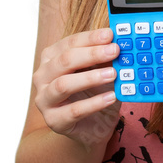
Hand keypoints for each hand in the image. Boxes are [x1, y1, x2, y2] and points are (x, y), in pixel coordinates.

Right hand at [33, 27, 120, 147]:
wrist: (91, 127)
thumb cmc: (94, 93)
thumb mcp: (101, 71)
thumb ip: (105, 58)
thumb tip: (120, 43)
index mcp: (52, 58)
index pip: (69, 43)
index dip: (90, 38)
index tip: (110, 35)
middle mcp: (43, 76)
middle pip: (64, 60)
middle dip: (91, 54)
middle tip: (114, 51)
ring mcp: (45, 99)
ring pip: (63, 85)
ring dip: (90, 78)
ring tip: (113, 74)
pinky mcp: (54, 120)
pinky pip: (73, 111)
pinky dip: (94, 103)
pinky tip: (111, 97)